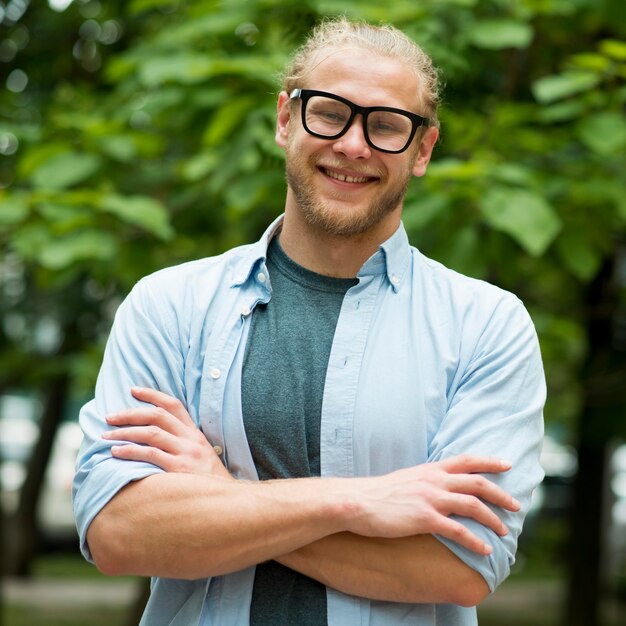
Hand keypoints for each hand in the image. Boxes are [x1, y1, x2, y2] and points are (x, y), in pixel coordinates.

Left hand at [102, 387, 231, 479]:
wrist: (226, 502)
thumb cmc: (207, 482)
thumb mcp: (201, 456)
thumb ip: (182, 444)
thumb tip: (153, 438)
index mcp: (195, 433)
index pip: (173, 405)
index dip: (152, 395)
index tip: (133, 390)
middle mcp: (190, 439)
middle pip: (157, 415)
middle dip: (130, 413)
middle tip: (109, 417)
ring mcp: (185, 453)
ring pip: (151, 433)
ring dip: (125, 432)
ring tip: (106, 436)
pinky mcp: (179, 469)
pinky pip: (150, 454)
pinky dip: (130, 451)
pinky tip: (116, 452)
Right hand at [344, 455, 519, 554]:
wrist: (358, 501)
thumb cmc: (379, 493)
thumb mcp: (407, 478)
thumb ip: (426, 480)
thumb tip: (439, 486)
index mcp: (430, 469)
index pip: (466, 460)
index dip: (489, 461)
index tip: (507, 464)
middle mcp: (434, 481)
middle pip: (477, 483)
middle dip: (500, 495)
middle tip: (516, 506)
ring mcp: (430, 499)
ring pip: (472, 505)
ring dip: (493, 519)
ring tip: (505, 532)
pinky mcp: (425, 519)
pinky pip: (458, 530)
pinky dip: (475, 541)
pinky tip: (485, 550)